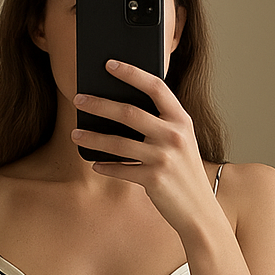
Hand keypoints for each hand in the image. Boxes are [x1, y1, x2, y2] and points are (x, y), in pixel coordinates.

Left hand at [72, 59, 220, 241]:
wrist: (199, 210)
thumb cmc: (185, 172)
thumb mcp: (180, 142)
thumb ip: (160, 124)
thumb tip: (119, 110)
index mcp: (182, 120)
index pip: (156, 87)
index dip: (132, 72)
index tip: (109, 64)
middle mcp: (174, 136)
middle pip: (129, 113)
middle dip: (100, 104)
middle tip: (78, 98)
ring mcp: (164, 158)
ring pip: (118, 143)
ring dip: (92, 138)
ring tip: (75, 134)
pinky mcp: (154, 180)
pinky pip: (121, 170)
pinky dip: (105, 167)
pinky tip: (94, 164)